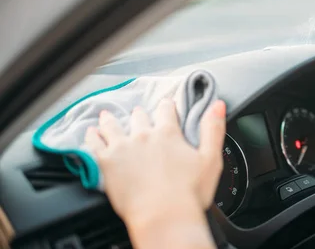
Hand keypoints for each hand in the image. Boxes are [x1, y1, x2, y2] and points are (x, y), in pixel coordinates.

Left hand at [84, 98, 225, 248]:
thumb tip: (218, 104)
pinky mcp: (106, 162)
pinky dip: (92, 135)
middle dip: (140, 114)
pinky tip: (91, 133)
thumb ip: (213, 129)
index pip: (167, 110)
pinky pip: (95, 142)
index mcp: (169, 134)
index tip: (166, 104)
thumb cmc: (189, 193)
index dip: (167, 106)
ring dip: (111, 120)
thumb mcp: (211, 159)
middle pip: (140, 117)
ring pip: (113, 126)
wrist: (163, 216)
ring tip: (107, 116)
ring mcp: (123, 147)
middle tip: (139, 113)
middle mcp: (144, 136)